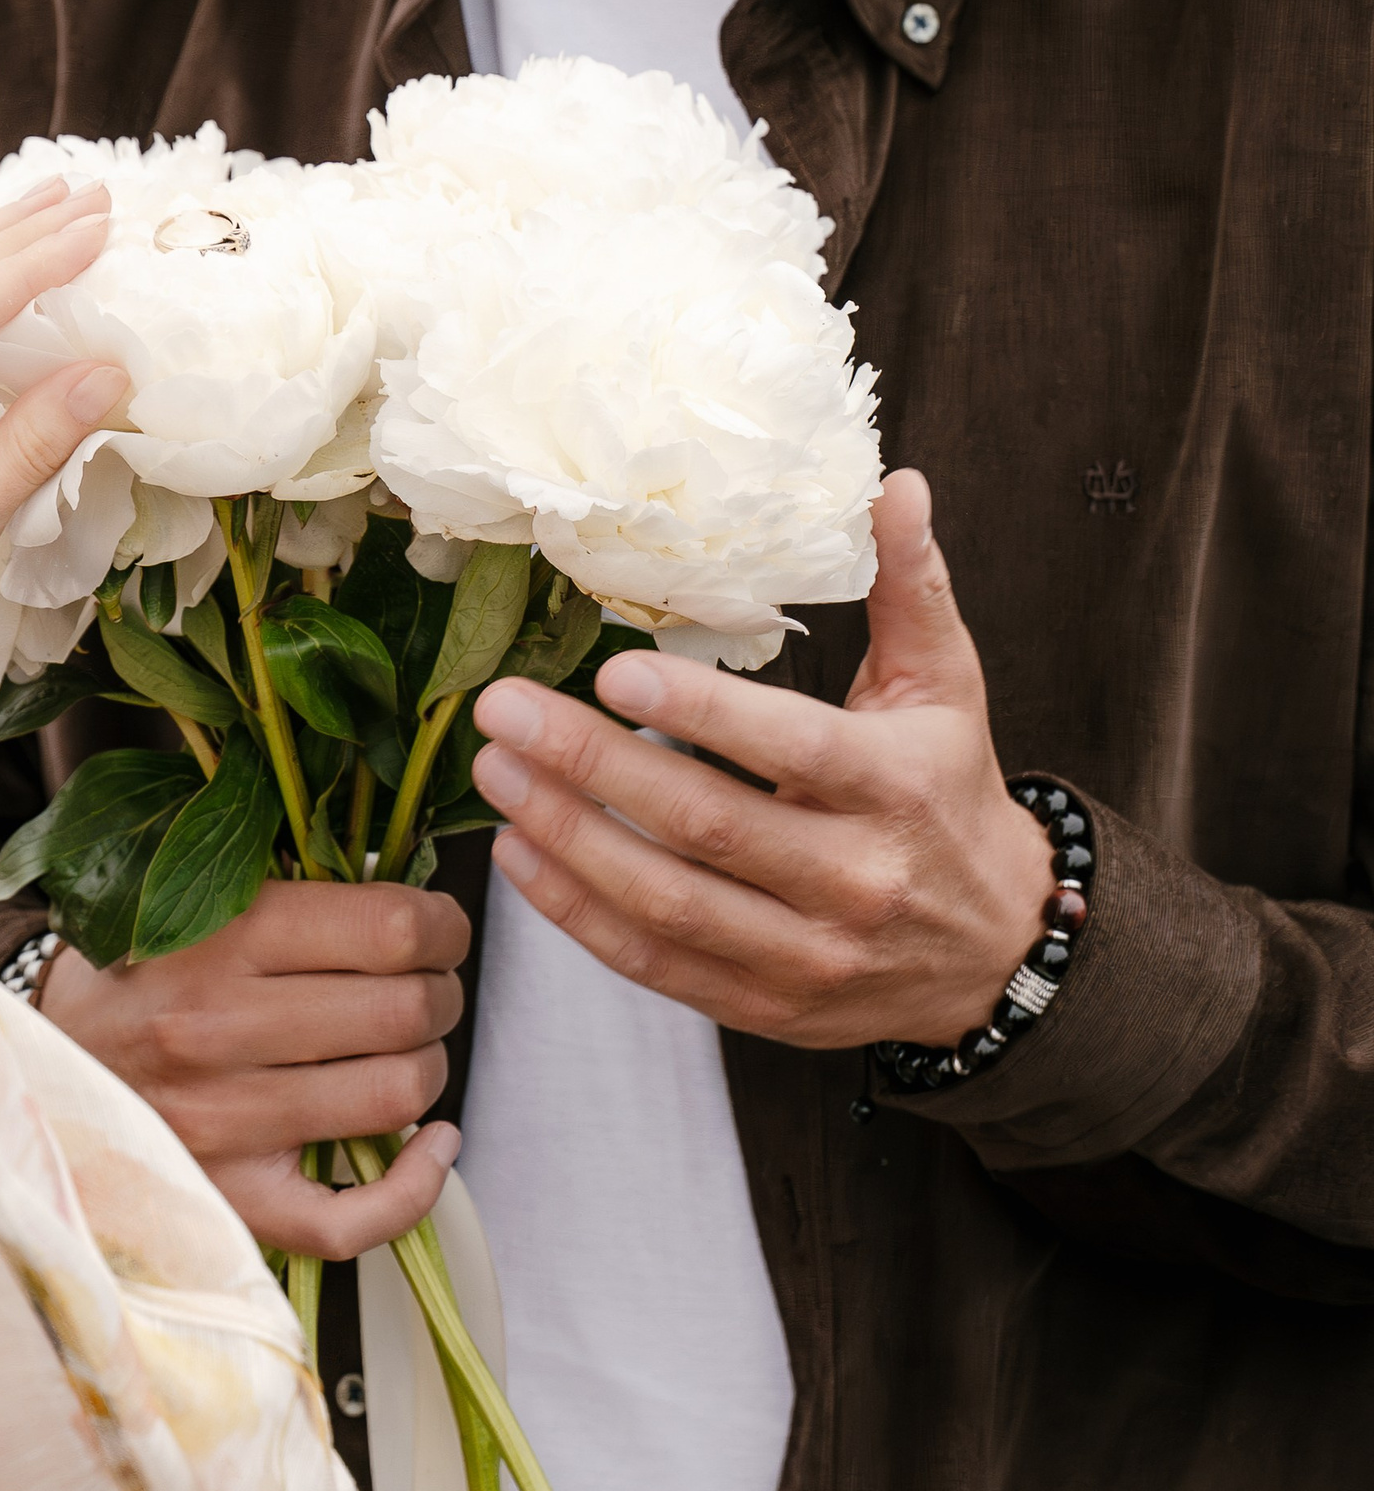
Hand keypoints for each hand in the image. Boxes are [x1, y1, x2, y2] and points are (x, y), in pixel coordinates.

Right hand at [39, 877, 468, 1258]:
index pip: (391, 929)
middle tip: (425, 986)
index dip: (442, 926)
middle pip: (404, 1012)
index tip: (438, 930)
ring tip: (405, 1049)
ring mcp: (226, 1124)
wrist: (24, 1063)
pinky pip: (354, 1218)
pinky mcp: (231, 1199)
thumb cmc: (134, 970)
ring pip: (394, 1098)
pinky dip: (415, 1187)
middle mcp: (221, 1028)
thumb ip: (291, 878)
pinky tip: (430, 1147)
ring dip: (426, 1069)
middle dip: (438, 993)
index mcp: (222, 935)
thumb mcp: (193, 891)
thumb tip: (408, 885)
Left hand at [469, 472, 1054, 1049]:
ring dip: (568, 840)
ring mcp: (808, 957)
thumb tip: (893, 482)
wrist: (996, 949)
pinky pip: (659, 965)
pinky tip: (521, 854)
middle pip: (705, 828)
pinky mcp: (768, 1008)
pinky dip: (580, 915)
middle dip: (590, 766)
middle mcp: (853, 881)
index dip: (698, 716)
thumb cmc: (948, 790)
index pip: (788, 752)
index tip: (612, 673)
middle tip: (501, 711)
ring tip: (493, 775)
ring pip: (669, 904)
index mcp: (893, 788)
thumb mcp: (945, 683)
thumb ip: (909, 584)